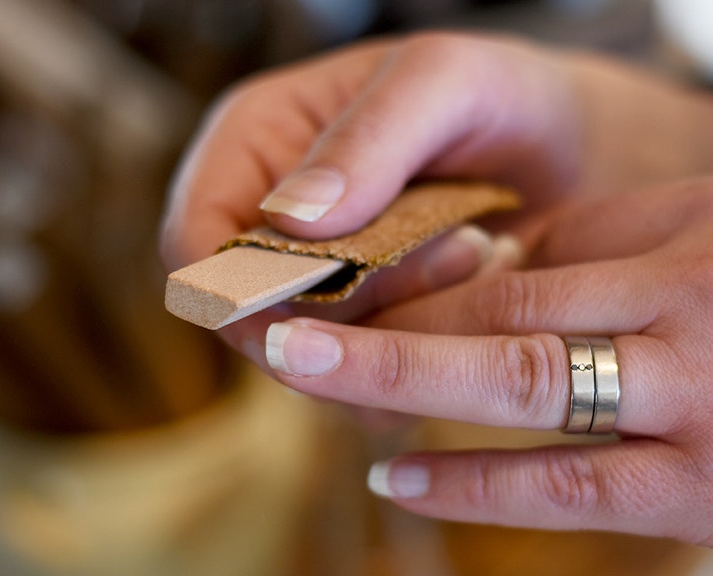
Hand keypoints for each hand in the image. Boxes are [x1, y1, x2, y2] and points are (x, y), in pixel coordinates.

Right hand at [160, 31, 712, 350]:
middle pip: (251, 314)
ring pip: (312, 352)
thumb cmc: (498, 98)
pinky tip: (474, 290)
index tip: (311, 303)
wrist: (569, 153)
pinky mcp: (367, 322)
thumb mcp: (443, 84)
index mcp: (258, 143)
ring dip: (397, 326)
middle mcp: (273, 220)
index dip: (233, 288)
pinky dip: (418, 352)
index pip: (194, 240)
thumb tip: (290, 218)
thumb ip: (368, 139)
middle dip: (348, 305)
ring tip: (476, 255)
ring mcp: (320, 279)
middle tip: (453, 253)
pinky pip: (362, 374)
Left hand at [255, 178, 712, 544]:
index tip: (343, 296)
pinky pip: (574, 495)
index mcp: (687, 251)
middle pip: (505, 328)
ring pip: (527, 399)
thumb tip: (483, 265)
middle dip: (384, 337)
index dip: (418, 288)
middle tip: (286, 339)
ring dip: (406, 395)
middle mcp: (689, 331)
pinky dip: (475, 485)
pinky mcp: (702, 499)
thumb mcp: (688, 229)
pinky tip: (396, 478)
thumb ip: (588, 244)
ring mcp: (698, 418)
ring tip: (313, 387)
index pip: (519, 270)